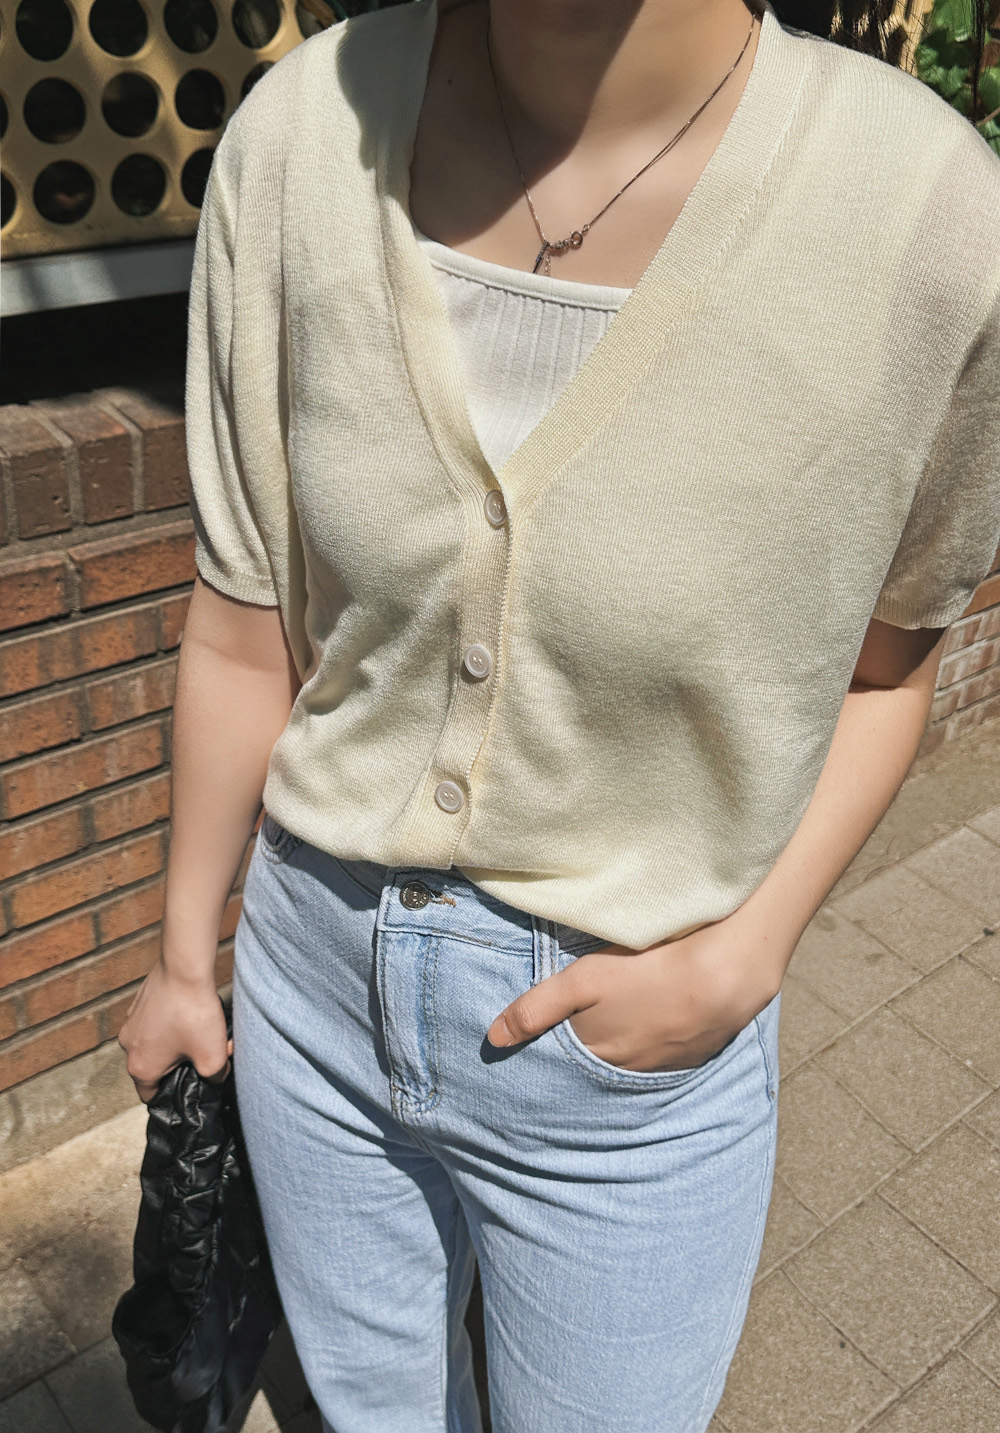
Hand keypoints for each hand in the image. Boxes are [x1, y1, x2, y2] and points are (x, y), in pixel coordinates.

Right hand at [117, 958, 232, 1102]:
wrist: (184, 968)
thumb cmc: (194, 1014)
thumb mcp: (213, 1056)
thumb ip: (215, 1077)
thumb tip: (216, 1077)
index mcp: (140, 1067)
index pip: (151, 1096)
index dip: (172, 1096)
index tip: (191, 1086)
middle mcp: (127, 1046)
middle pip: (154, 1068)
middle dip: (179, 1065)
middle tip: (203, 1054)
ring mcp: (131, 1022)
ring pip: (155, 1043)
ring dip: (176, 1042)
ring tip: (200, 1032)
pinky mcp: (139, 1003)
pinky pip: (155, 1022)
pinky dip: (170, 1022)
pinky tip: (191, 1013)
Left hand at [486, 916, 788, 1072]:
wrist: (725, 977)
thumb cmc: (648, 971)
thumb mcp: (583, 980)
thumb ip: (535, 1008)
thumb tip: (492, 1041)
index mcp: (595, 1051)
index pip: (562, 1057)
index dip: (552, 1044)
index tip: (542, 1039)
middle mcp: (624, 1069)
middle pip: (594, 1060)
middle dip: (584, 1049)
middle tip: (587, 1021)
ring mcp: (661, 1066)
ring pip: (628, 1059)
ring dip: (622, 1044)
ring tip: (623, 1016)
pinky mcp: (692, 1055)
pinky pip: (661, 1055)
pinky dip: (654, 1041)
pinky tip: (658, 1019)